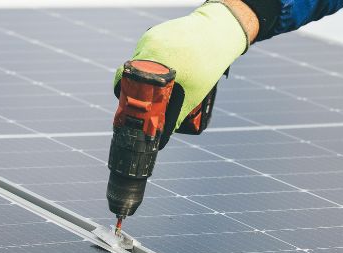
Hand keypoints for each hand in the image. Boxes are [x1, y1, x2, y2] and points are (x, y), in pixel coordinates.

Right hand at [114, 2, 252, 133]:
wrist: (217, 31)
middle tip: (145, 99)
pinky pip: (144, 52)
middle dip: (136, 88)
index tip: (131, 107)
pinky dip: (151, 63)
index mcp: (156, 63)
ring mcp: (149, 38)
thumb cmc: (209, 63)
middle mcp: (148, 48)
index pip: (126, 83)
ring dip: (144, 75)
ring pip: (137, 63)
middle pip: (130, 74)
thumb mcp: (194, 93)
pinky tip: (166, 66)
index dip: (125, 97)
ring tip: (160, 81)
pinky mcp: (153, 33)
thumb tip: (165, 133)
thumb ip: (177, 115)